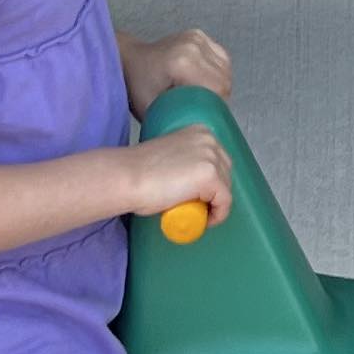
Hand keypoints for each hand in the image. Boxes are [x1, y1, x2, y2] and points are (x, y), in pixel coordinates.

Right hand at [116, 123, 234, 224]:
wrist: (127, 177)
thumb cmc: (139, 171)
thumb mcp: (170, 156)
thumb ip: (185, 161)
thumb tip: (191, 180)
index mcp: (199, 131)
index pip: (217, 159)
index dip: (212, 181)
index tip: (200, 197)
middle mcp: (209, 140)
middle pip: (225, 172)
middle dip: (216, 192)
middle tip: (197, 207)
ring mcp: (211, 158)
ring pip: (226, 188)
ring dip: (215, 204)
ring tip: (197, 214)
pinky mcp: (211, 177)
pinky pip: (224, 202)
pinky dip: (218, 215)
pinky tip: (204, 221)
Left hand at [123, 27, 232, 110]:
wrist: (129, 62)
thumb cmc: (136, 87)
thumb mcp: (155, 112)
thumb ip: (182, 119)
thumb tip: (203, 130)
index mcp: (182, 61)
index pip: (218, 89)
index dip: (214, 107)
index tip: (200, 114)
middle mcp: (193, 44)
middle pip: (224, 80)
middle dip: (215, 98)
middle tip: (196, 107)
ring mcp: (197, 38)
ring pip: (226, 72)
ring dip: (216, 86)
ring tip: (195, 93)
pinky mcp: (201, 37)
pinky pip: (222, 62)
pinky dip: (215, 74)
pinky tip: (199, 81)